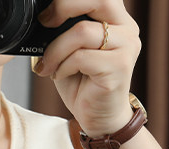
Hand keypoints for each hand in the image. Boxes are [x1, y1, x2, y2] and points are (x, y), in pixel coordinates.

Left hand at [36, 0, 140, 136]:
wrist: (99, 117)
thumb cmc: (83, 83)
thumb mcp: (69, 50)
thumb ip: (63, 29)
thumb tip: (42, 16)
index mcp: (115, 16)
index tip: (46, 15)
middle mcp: (126, 26)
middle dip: (63, 7)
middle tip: (45, 23)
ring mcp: (126, 46)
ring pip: (82, 32)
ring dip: (56, 49)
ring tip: (49, 65)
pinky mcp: (119, 67)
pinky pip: (82, 57)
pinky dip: (63, 66)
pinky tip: (59, 75)